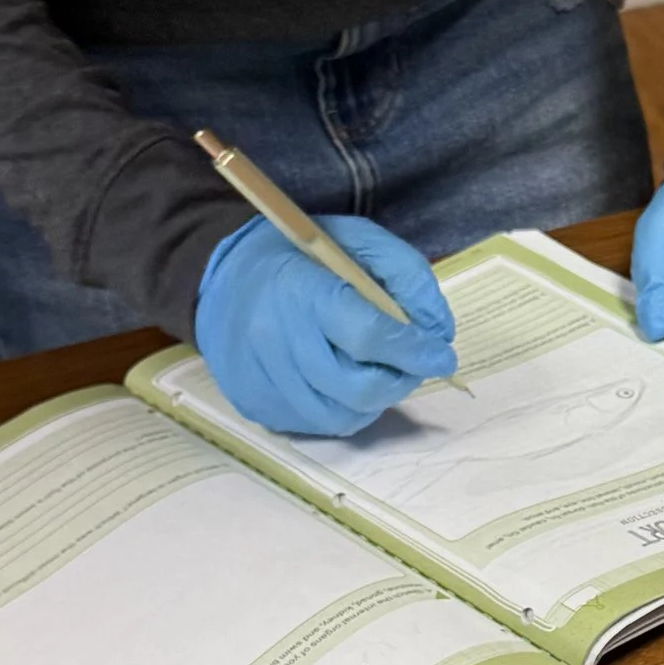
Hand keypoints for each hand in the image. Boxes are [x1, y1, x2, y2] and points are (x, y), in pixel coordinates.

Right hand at [195, 215, 456, 436]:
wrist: (221, 277)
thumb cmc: (299, 256)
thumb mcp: (357, 239)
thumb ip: (407, 275)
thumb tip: (438, 331)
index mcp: (302, 291)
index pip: (367, 336)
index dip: (413, 352)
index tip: (442, 357)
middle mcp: (275, 339)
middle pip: (357, 387)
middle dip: (400, 381)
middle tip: (413, 366)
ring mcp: (261, 378)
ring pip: (340, 415)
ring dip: (374, 400)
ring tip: (378, 372)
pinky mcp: (254, 403)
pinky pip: (315, 425)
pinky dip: (343, 409)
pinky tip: (342, 382)